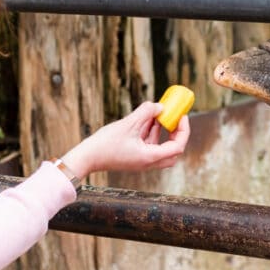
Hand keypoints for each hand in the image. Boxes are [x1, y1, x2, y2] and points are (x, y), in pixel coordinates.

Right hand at [61, 101, 189, 178]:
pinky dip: (150, 134)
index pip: (177, 146)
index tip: (182, 116)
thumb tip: (160, 106)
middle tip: (175, 119)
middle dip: (176, 134)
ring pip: (160, 147)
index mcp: (150, 157)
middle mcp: (148, 163)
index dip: (183, 130)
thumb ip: (146, 112)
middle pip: (173, 152)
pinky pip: (148, 146)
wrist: (86, 158)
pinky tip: (145, 120)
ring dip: (161, 131)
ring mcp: (141, 162)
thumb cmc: (105, 144)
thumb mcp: (128, 124)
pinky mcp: (133, 158)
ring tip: (156, 114)